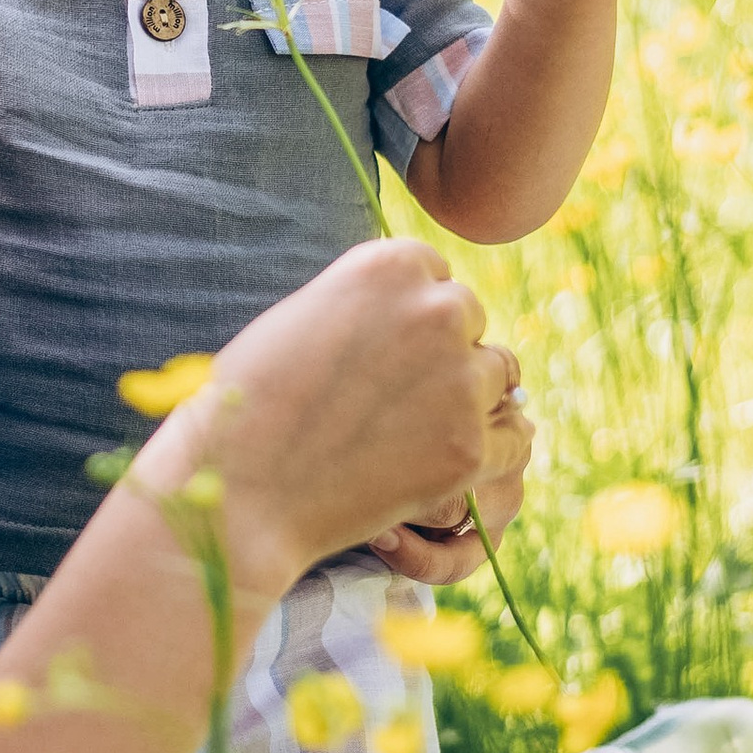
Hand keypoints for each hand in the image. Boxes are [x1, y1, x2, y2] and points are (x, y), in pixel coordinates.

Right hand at [135, 242, 525, 590]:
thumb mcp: (305, 315)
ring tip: (412, 431)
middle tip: (395, 396)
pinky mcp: (471, 445)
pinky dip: (489, 450)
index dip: (409, 314)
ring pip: (495, 373)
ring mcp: (460, 379)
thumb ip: (366, 302)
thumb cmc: (252, 401)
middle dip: (442, 351)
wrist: (241, 487)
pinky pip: (511, 438)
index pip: (434, 274)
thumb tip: (419, 306)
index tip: (383, 350)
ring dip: (466, 398)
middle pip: (468, 319)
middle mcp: (436, 310)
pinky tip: (450, 460)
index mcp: (389, 265)